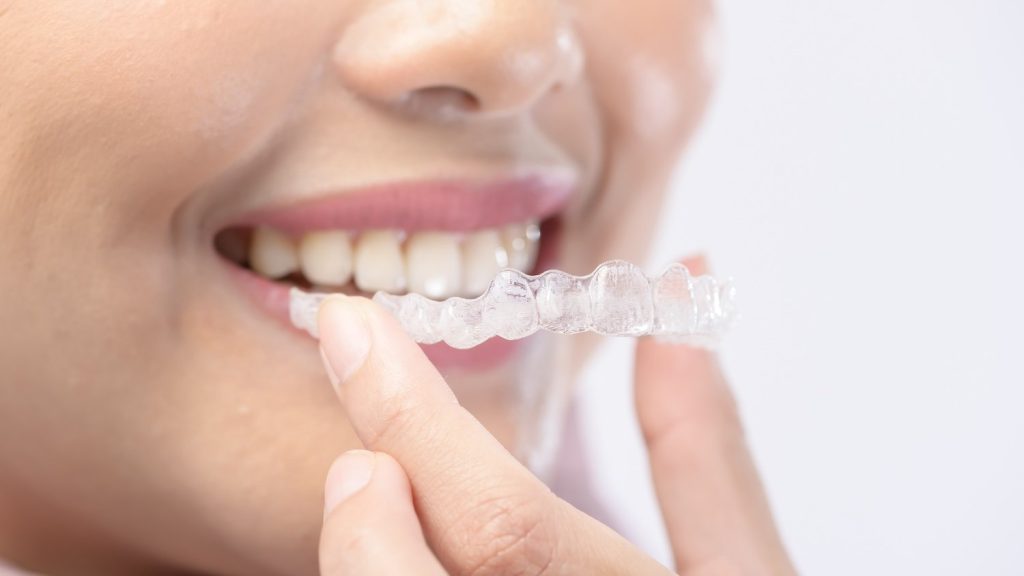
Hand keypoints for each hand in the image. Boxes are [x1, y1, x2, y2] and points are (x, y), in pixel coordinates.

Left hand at [316, 256, 795, 574]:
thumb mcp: (748, 572)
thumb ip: (702, 444)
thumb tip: (679, 290)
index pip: (500, 518)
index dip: (409, 413)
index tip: (348, 326)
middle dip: (364, 513)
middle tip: (361, 452)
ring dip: (361, 564)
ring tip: (371, 503)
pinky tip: (399, 559)